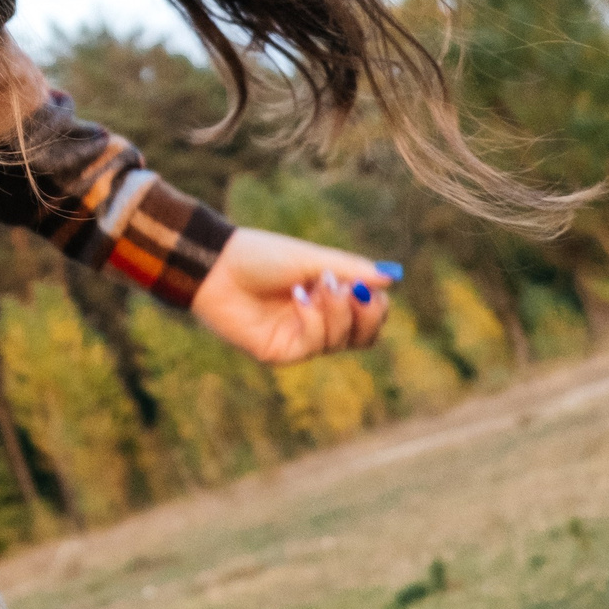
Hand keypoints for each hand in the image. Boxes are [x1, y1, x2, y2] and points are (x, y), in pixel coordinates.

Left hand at [188, 227, 398, 364]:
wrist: (216, 264)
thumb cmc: (259, 257)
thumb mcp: (310, 258)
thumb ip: (350, 270)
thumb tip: (392, 277)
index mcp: (326, 299)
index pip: (368, 317)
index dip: (376, 308)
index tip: (370, 287)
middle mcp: (317, 322)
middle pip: (363, 337)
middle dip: (366, 316)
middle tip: (353, 291)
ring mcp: (299, 338)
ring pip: (341, 341)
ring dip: (336, 312)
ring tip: (317, 285)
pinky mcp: (280, 351)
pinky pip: (314, 345)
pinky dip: (314, 320)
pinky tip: (299, 298)